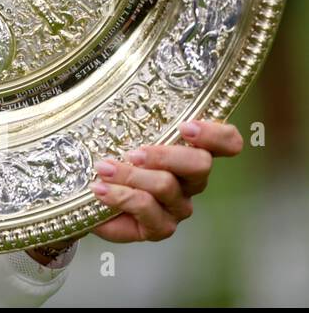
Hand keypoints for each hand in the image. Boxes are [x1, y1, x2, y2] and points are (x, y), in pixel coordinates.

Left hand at [89, 119, 243, 242]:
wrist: (84, 199)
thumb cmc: (109, 158)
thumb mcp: (119, 131)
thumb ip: (130, 113)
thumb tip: (116, 85)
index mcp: (191, 152)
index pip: (227, 142)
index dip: (216, 134)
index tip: (187, 127)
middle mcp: (191, 181)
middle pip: (200, 164)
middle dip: (166, 155)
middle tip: (133, 153)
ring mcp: (177, 206)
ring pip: (167, 186)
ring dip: (130, 175)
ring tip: (103, 168)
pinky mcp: (159, 227)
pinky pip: (147, 210)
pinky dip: (120, 197)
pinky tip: (100, 189)